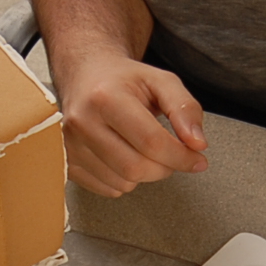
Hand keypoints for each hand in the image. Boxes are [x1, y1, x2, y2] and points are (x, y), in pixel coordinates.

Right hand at [53, 48, 208, 196]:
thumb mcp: (161, 81)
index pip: (151, 142)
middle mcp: (82, 122)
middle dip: (165, 168)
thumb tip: (198, 144)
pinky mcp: (67, 162)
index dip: (181, 157)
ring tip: (144, 149)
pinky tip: (124, 156)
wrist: (85, 76)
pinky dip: (125, 180)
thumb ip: (185, 108)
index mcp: (106, 97)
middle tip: (171, 154)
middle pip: (136, 168)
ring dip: (145, 175)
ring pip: (123, 183)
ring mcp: (69, 145)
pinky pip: (107, 189)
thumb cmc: (123, 80)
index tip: (197, 159)